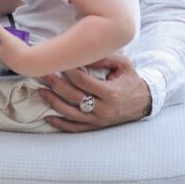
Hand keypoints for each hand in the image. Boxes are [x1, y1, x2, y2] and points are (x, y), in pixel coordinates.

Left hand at [0, 18, 31, 73]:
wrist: (30, 63)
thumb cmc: (16, 50)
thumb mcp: (6, 37)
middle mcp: (2, 58)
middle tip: (4, 34)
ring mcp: (10, 62)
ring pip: (6, 52)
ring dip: (8, 46)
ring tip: (13, 39)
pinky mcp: (18, 63)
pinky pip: (15, 55)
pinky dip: (16, 50)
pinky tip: (21, 46)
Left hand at [37, 54, 151, 132]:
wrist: (143, 102)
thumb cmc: (131, 80)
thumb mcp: (123, 65)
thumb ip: (104, 58)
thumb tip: (83, 54)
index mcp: (110, 93)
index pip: (83, 81)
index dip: (68, 71)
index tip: (58, 62)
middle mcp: (103, 109)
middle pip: (73, 96)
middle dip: (56, 84)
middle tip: (42, 73)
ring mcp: (98, 120)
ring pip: (71, 113)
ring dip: (53, 102)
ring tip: (41, 92)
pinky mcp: (96, 127)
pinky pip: (75, 128)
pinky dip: (60, 124)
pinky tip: (48, 118)